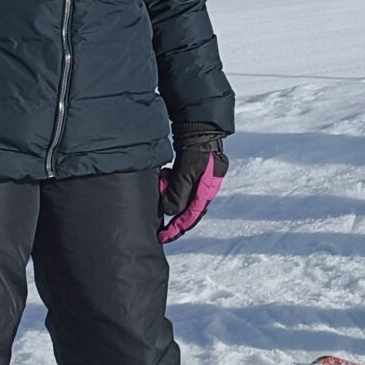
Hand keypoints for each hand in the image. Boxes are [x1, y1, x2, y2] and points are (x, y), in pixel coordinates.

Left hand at [158, 126, 228, 243]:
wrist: (200, 127)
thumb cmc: (197, 148)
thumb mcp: (187, 171)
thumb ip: (179, 192)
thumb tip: (170, 212)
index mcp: (207, 191)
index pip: (191, 216)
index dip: (176, 229)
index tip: (162, 238)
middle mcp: (204, 188)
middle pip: (186, 209)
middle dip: (171, 213)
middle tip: (158, 212)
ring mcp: (198, 179)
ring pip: (180, 196)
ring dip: (168, 194)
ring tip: (162, 183)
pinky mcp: (190, 171)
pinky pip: (178, 184)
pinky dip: (169, 184)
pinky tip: (165, 175)